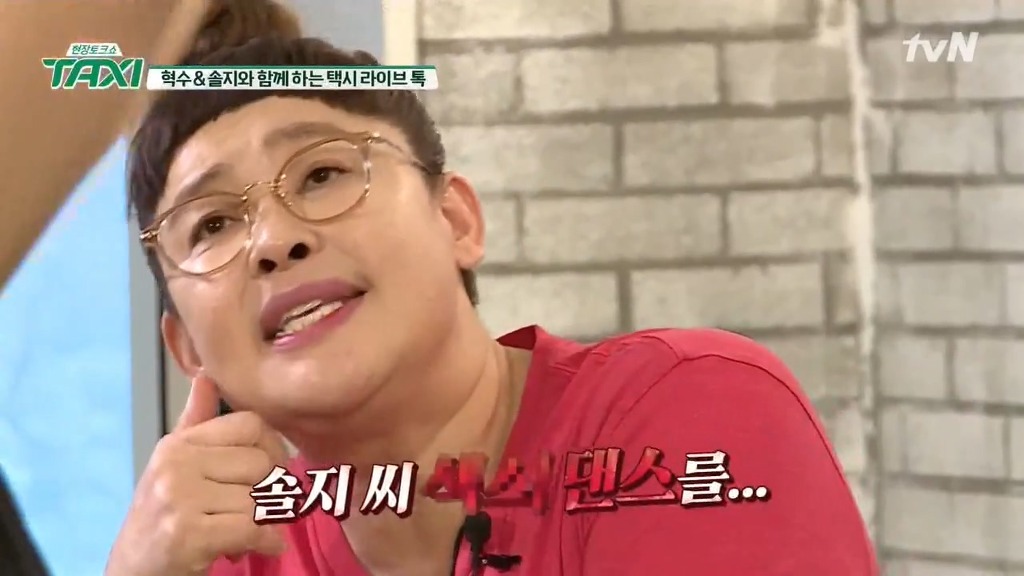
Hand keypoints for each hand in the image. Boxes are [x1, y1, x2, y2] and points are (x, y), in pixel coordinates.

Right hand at [106, 374, 288, 575]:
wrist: (132, 570)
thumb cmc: (161, 516)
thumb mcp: (174, 465)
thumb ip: (196, 423)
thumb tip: (207, 377)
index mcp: (178, 444)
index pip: (251, 425)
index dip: (274, 448)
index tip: (274, 471)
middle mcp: (175, 464)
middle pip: (261, 464)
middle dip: (271, 490)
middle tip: (261, 508)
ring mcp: (178, 498)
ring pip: (259, 499)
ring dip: (267, 521)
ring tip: (252, 529)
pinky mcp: (186, 533)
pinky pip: (252, 528)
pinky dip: (266, 541)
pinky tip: (265, 546)